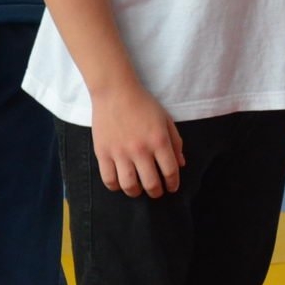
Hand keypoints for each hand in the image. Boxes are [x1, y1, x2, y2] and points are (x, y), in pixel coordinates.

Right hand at [90, 83, 184, 197]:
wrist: (115, 91)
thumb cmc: (144, 104)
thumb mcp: (166, 120)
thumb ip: (175, 143)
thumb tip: (181, 165)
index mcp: (159, 141)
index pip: (170, 171)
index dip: (173, 183)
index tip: (172, 187)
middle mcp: (140, 150)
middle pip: (151, 183)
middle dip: (156, 192)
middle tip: (156, 191)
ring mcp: (120, 153)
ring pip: (129, 186)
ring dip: (136, 192)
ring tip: (138, 189)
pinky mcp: (103, 153)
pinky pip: (109, 179)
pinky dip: (115, 186)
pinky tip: (120, 183)